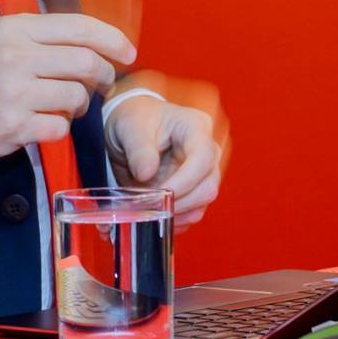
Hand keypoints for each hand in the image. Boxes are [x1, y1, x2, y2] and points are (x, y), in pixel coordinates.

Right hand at [0, 13, 136, 167]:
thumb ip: (31, 34)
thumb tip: (77, 36)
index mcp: (13, 29)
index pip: (79, 27)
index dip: (112, 39)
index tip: (127, 51)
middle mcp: (17, 56)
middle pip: (86, 63)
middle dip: (102, 76)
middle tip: (99, 84)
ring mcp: (15, 93)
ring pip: (76, 97)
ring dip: (77, 105)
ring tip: (61, 107)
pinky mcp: (13, 127)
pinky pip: (59, 128)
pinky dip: (57, 129)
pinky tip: (40, 125)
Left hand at [106, 95, 224, 231]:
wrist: (131, 126)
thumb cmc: (134, 118)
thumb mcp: (129, 127)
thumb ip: (138, 149)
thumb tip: (146, 174)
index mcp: (195, 127)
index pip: (203, 158)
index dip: (184, 181)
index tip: (159, 193)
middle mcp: (206, 151)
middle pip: (208, 186)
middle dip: (179, 203)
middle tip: (148, 207)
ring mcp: (203, 173)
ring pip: (202, 204)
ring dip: (175, 214)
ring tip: (147, 211)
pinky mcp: (193, 190)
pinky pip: (191, 213)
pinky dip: (173, 220)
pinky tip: (153, 216)